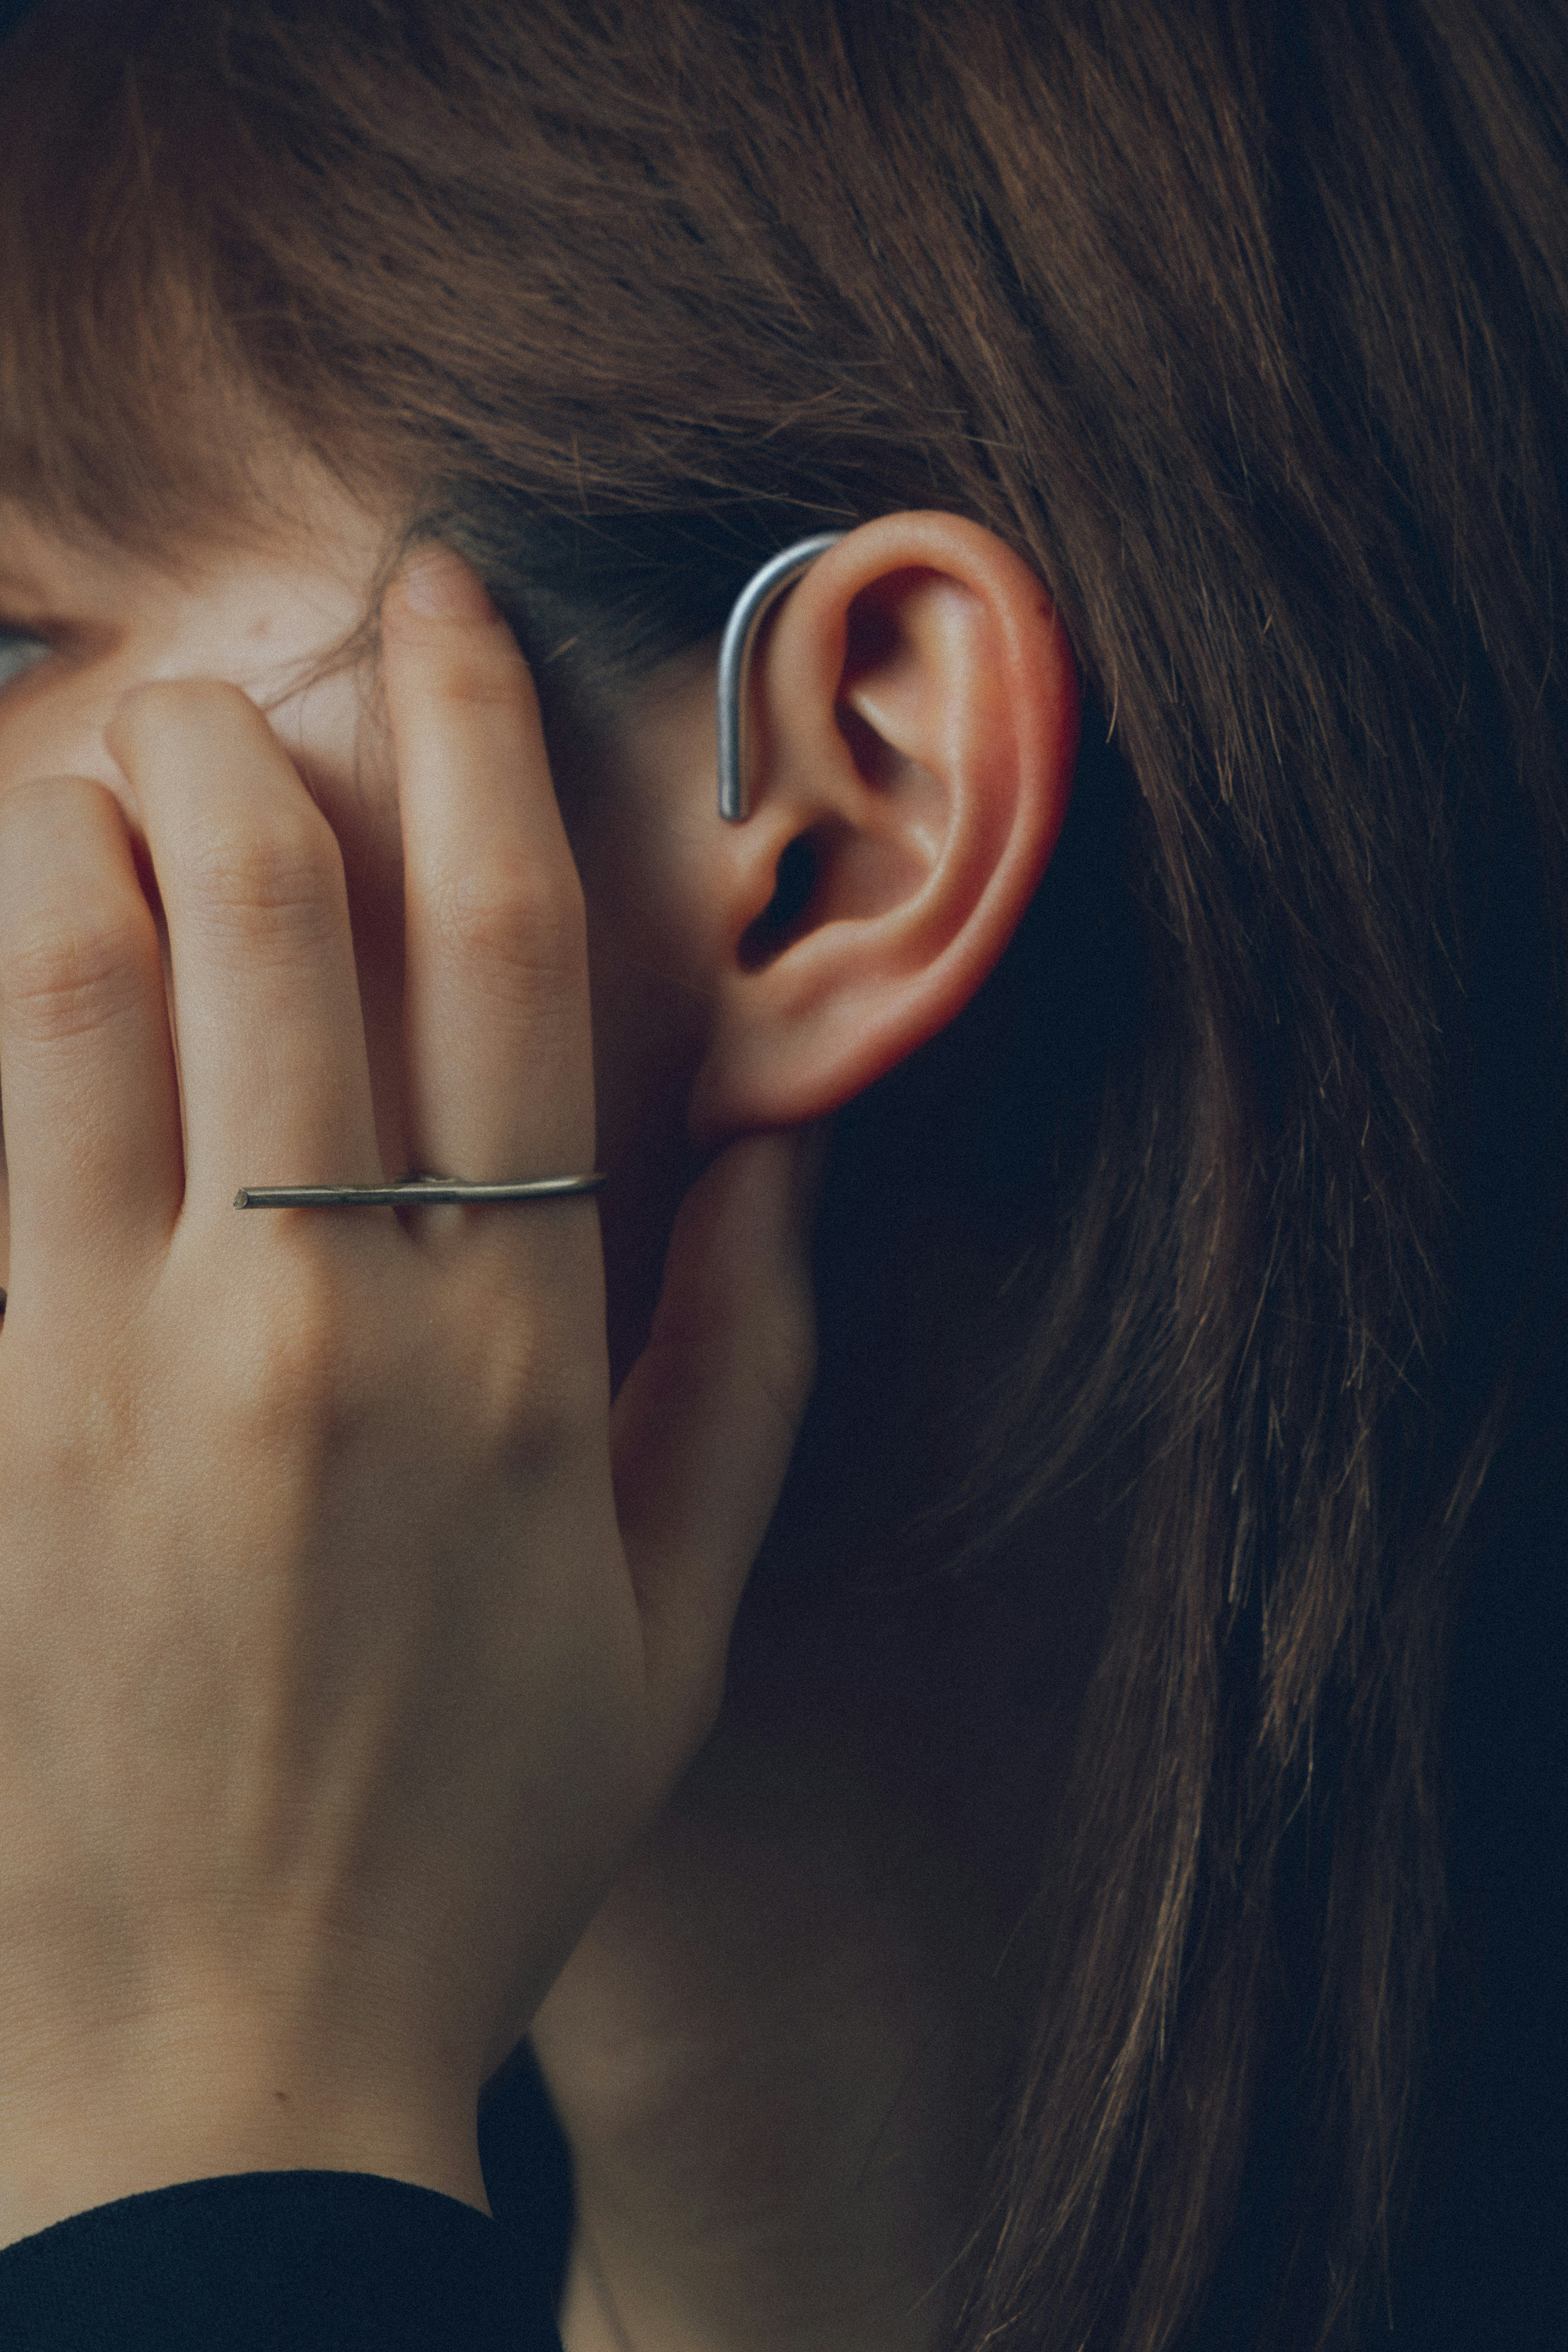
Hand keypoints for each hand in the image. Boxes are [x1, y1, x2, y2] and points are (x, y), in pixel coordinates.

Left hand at [0, 550, 820, 2245]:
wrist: (227, 2066)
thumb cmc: (471, 1837)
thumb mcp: (671, 1633)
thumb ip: (749, 1382)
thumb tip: (784, 1168)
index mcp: (509, 1352)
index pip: (504, 956)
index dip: (477, 748)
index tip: (441, 623)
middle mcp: (315, 1321)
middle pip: (270, 918)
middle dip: (240, 740)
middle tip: (226, 686)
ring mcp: (110, 1373)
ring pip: (74, 995)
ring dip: (78, 837)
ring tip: (91, 782)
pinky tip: (11, 978)